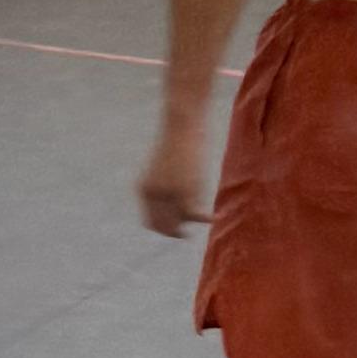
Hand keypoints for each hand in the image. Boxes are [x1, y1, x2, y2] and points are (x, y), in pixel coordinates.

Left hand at [134, 124, 210, 240]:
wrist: (181, 124)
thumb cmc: (176, 143)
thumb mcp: (166, 168)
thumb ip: (165, 188)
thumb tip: (180, 211)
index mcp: (143, 189)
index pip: (150, 222)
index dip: (163, 228)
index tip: (177, 229)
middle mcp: (153, 194)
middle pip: (164, 227)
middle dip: (176, 232)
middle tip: (187, 233)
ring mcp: (169, 194)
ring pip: (181, 222)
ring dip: (191, 223)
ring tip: (205, 218)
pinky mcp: (186, 190)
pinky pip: (195, 215)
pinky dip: (204, 218)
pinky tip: (213, 217)